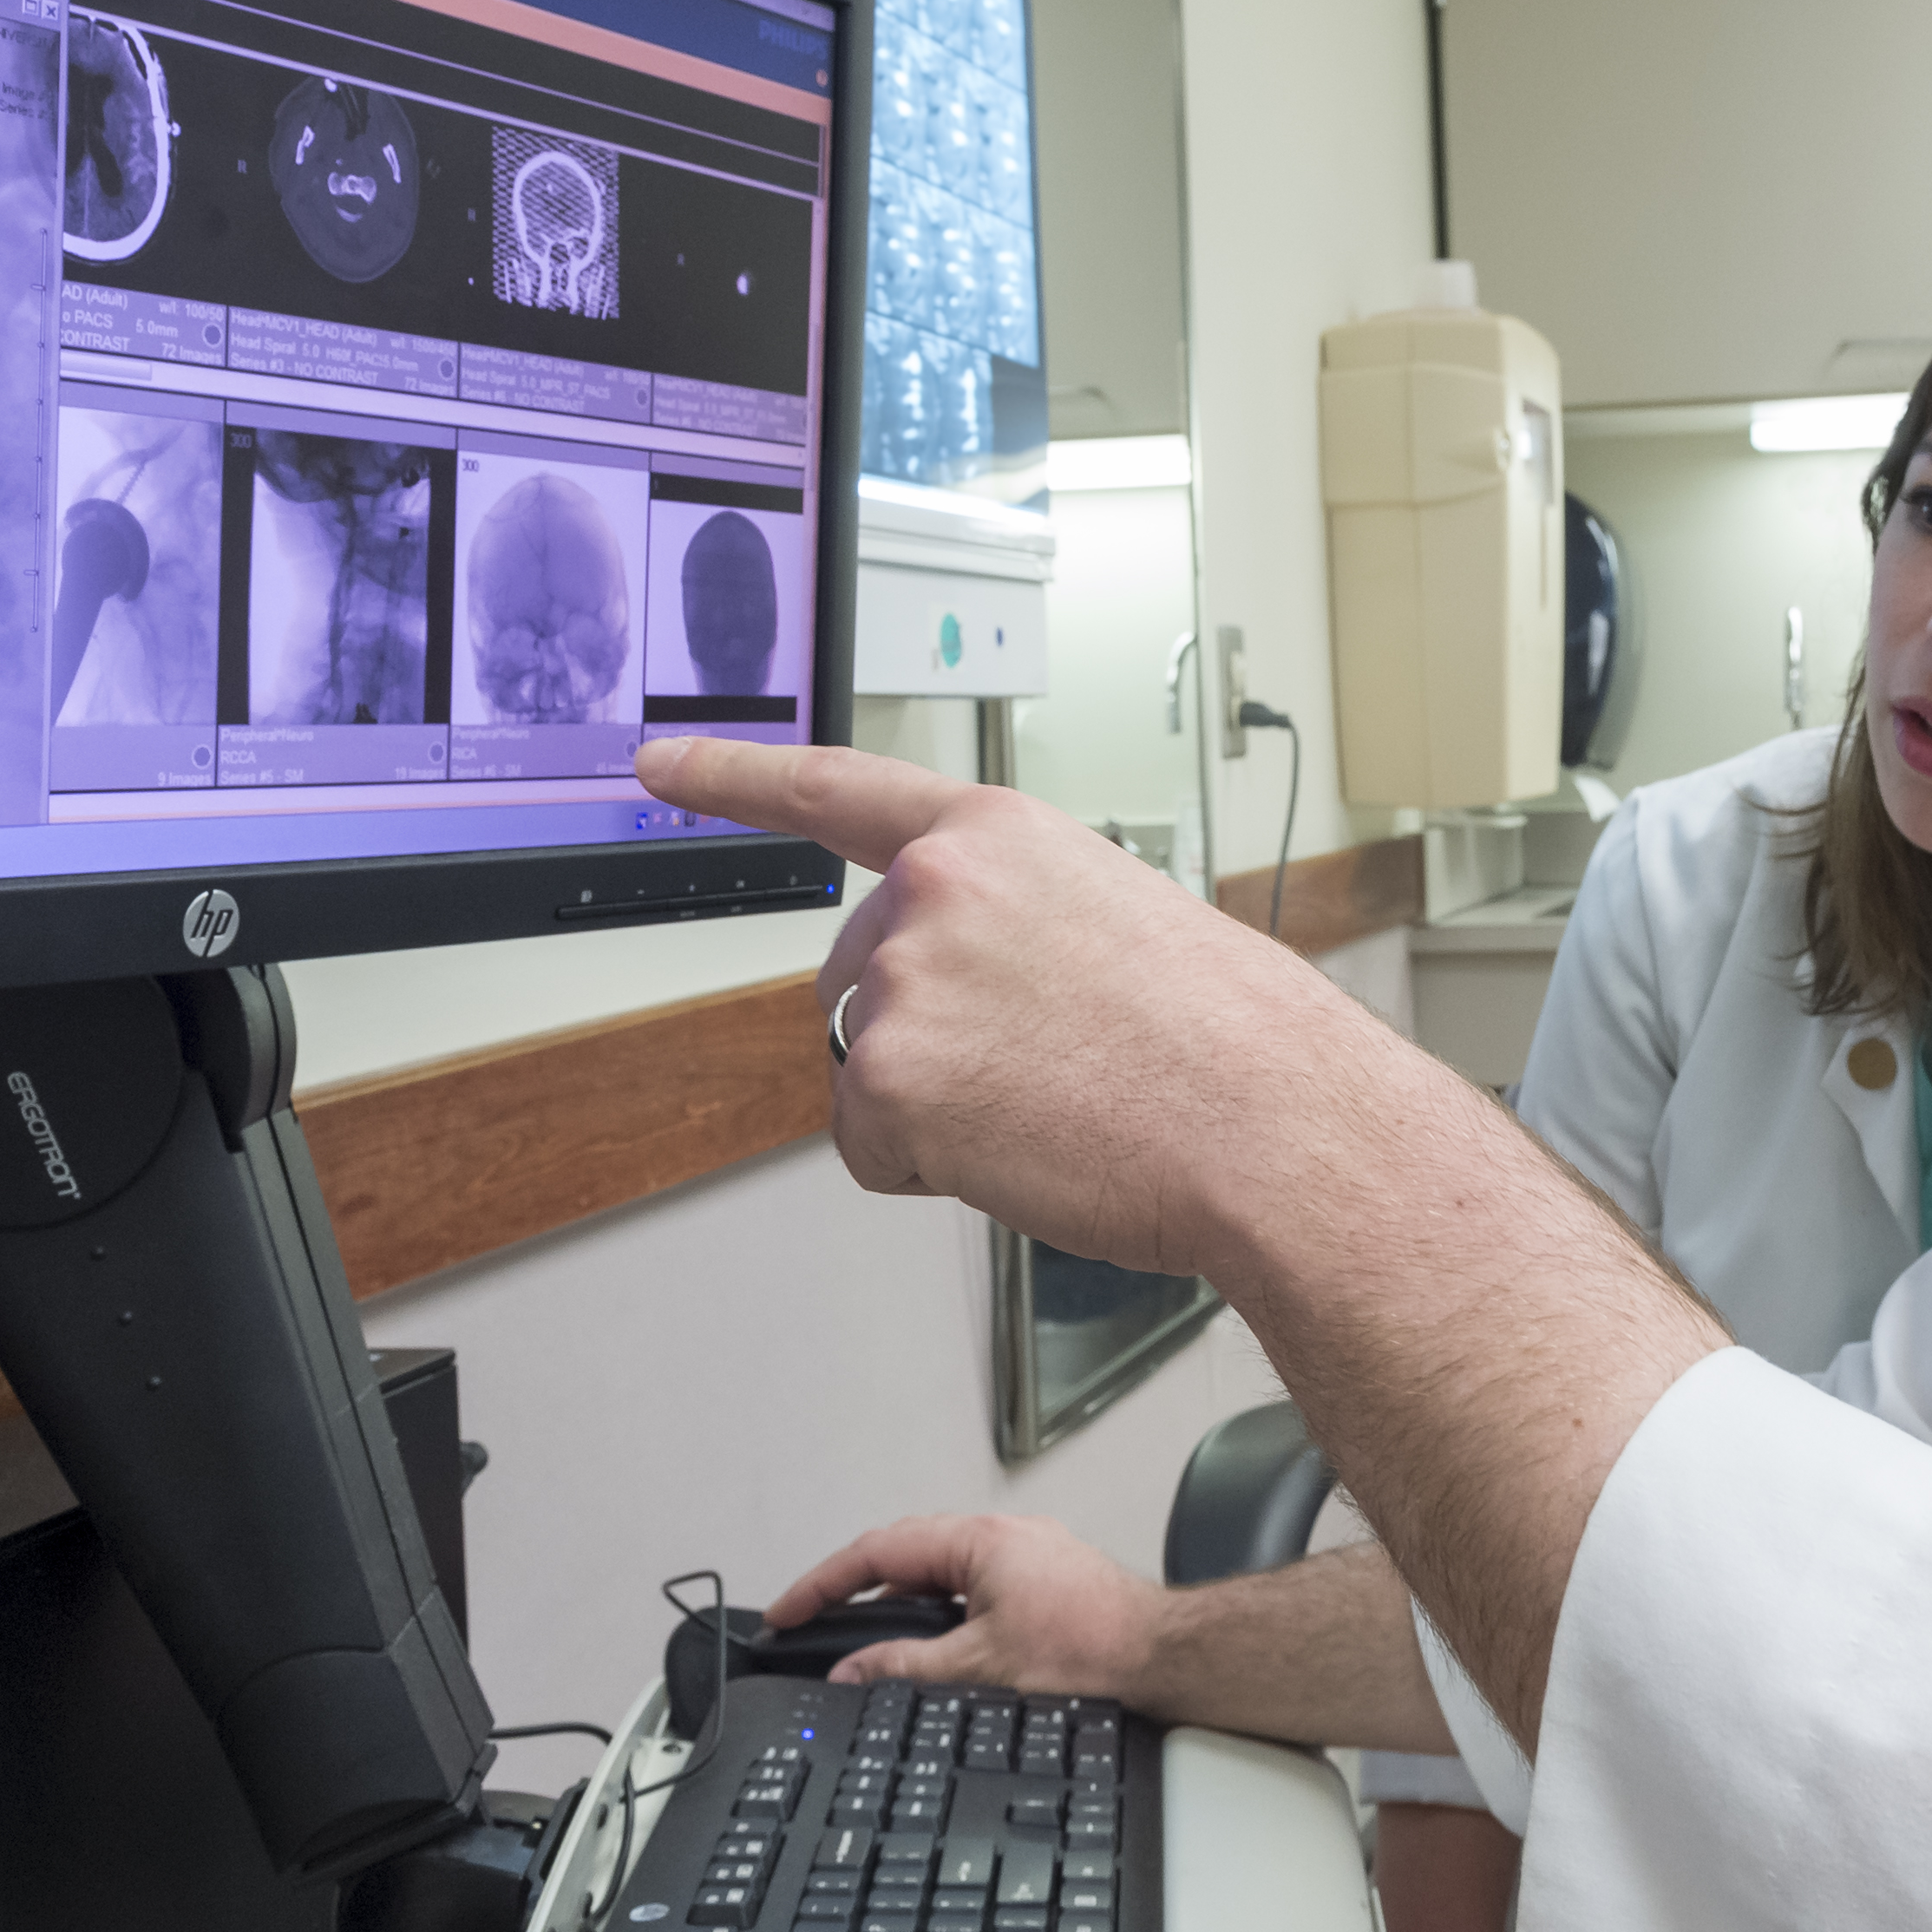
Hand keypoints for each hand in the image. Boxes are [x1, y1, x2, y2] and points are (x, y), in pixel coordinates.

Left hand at [632, 739, 1468, 1277]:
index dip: (735, 776)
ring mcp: (903, 980)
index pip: (837, 790)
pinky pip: (875, 1149)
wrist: (1272, 1122)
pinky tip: (1032, 1147)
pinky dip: (938, 1169)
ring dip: (946, 1107)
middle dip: (927, 1034)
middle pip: (860, 981)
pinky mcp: (886, 1078)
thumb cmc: (1231, 1040)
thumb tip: (989, 996)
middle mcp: (934, 890)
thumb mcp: (1123, 922)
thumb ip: (1020, 925)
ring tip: (1063, 1101)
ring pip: (874, 1071)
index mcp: (998, 835)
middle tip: (1050, 1064)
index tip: (659, 761)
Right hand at [768, 1513, 1161, 1697]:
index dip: (822, 1583)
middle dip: (853, 1588)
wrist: (1161, 1657)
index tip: (786, 1610)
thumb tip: (850, 1674)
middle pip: (904, 1554)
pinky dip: (938, 1611)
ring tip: (864, 1642)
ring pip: (939, 1571)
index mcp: (978, 1542)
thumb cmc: (1090, 1652)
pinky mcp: (1041, 1580)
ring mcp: (1024, 1555)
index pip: (877, 1552)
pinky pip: (969, 1585)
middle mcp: (1000, 1537)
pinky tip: (931, 1647)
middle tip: (812, 1622)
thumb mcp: (979, 1668)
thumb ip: (905, 1668)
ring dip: (899, 1603)